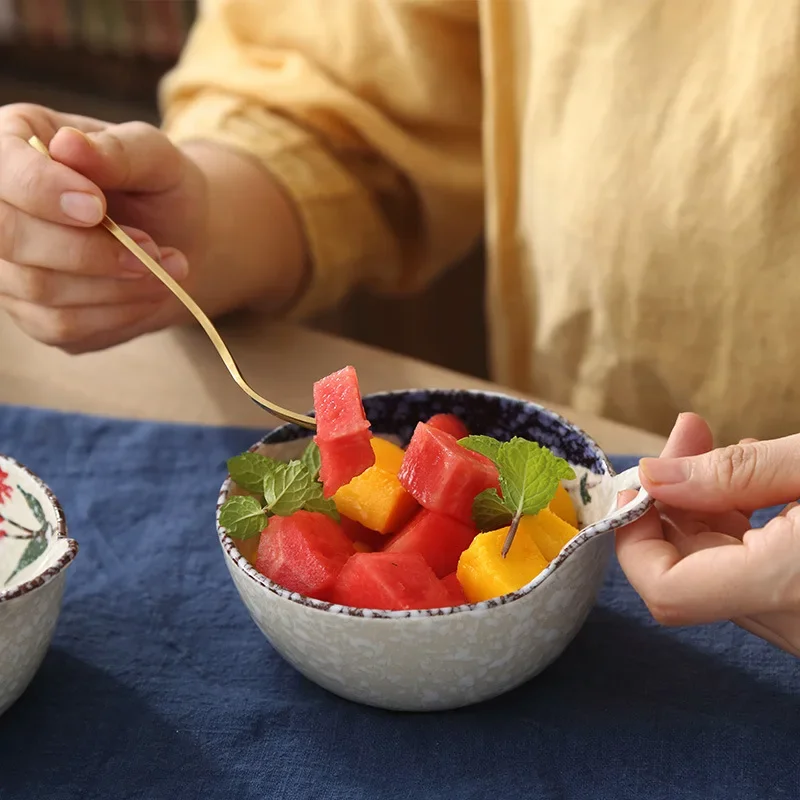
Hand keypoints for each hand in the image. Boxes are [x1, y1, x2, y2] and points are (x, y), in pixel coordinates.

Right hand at [0, 104, 207, 351]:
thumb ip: (119, 152)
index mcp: (16, 143)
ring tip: (170, 265)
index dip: (42, 190)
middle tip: (151, 248)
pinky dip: (119, 311)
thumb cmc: (161, 189)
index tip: (97, 207)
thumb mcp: (157, 159)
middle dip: (87, 250)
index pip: (3, 169)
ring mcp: (9, 266)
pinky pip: (64, 324)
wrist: (180, 241)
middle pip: (8, 236)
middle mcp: (0, 207)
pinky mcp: (34, 313)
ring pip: (40, 287)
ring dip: (116, 285)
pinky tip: (152, 291)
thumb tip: (69, 145)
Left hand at [616, 413, 799, 657]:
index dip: (635, 531)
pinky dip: (742, 526)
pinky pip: (753, 574)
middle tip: (689, 433)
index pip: (663, 588)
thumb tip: (652, 477)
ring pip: (720, 570)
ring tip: (724, 446)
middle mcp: (789, 623)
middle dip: (673, 498)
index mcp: (785, 588)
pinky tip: (756, 479)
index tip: (641, 478)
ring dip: (707, 506)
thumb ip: (735, 472)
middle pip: (688, 570)